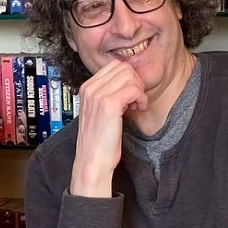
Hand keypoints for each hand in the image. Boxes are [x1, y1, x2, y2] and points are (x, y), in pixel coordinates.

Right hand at [70, 61, 147, 197]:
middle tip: (137, 100)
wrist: (92, 162)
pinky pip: (133, 89)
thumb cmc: (99, 141)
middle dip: (135, 81)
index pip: (114, 66)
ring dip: (139, 89)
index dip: (128, 78)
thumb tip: (128, 82)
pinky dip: (141, 98)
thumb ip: (108, 94)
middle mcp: (89, 89)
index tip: (131, 95)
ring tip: (138, 105)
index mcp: (86, 88)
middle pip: (123, 68)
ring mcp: (97, 96)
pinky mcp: (108, 105)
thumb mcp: (99, 112)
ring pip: (129, 75)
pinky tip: (139, 108)